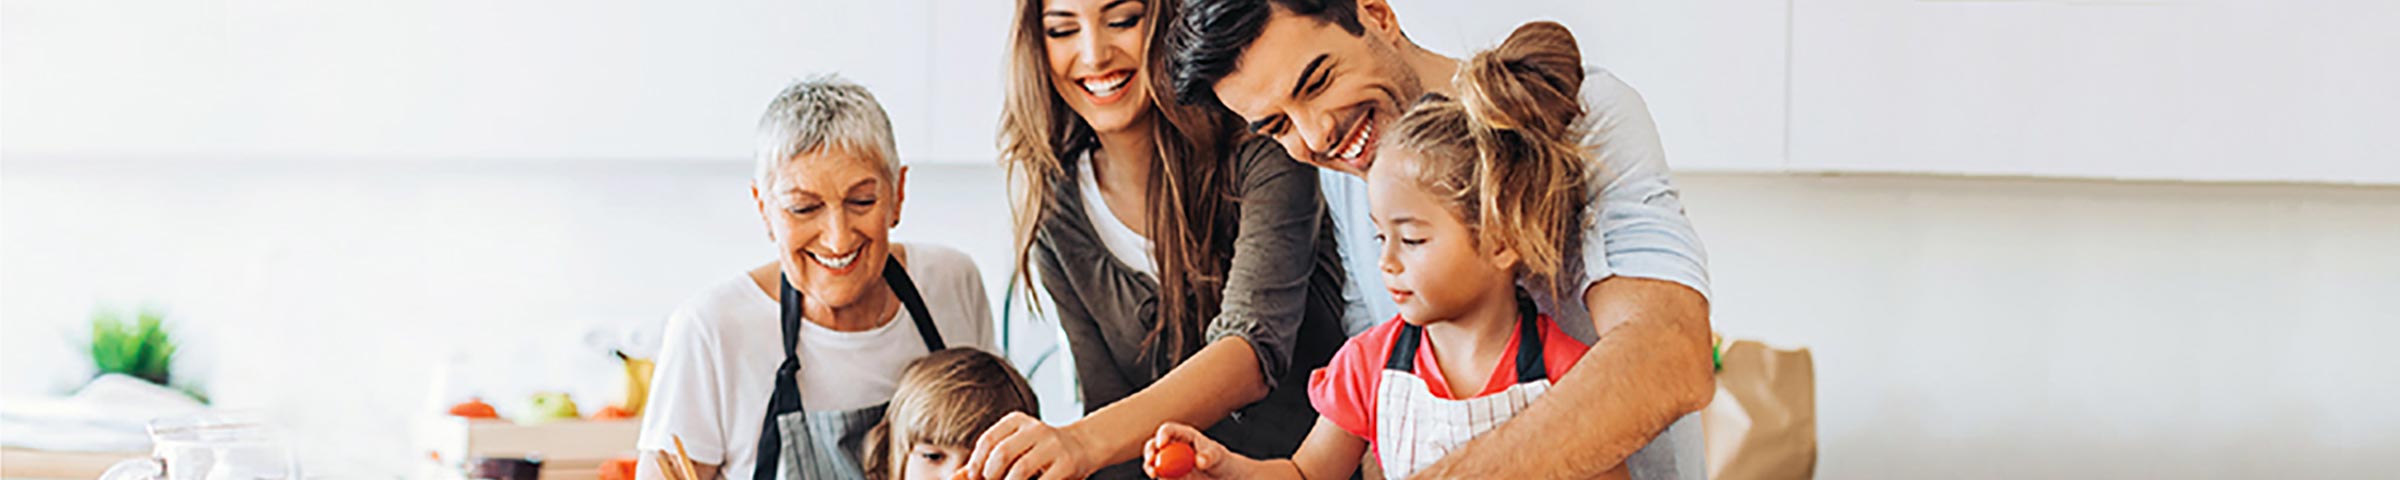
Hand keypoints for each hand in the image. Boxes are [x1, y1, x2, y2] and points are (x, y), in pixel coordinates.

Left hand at [964, 412, 1096, 479]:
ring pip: (1020, 470)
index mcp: (1018, 421)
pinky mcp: (1067, 464)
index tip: (975, 477)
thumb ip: (984, 462)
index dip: (976, 462)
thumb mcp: (1013, 449)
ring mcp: (1053, 446)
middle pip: (1002, 453)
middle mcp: (1036, 429)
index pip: (989, 440)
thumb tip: (955, 477)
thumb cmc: (1040, 451)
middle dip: (990, 475)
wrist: (1083, 446)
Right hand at [1141, 422, 1239, 479]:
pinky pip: (1160, 476)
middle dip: (1150, 451)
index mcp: (1184, 435)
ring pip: (1153, 461)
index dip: (1162, 435)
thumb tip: (1199, 460)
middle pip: (1154, 444)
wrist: (1223, 477)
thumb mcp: (1218, 456)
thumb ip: (1209, 456)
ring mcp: (1170, 461)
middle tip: (1152, 460)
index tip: (1162, 445)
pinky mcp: (1170, 475)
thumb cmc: (1220, 460)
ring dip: (1150, 466)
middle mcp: (1173, 446)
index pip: (1168, 430)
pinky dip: (1160, 477)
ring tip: (1154, 473)